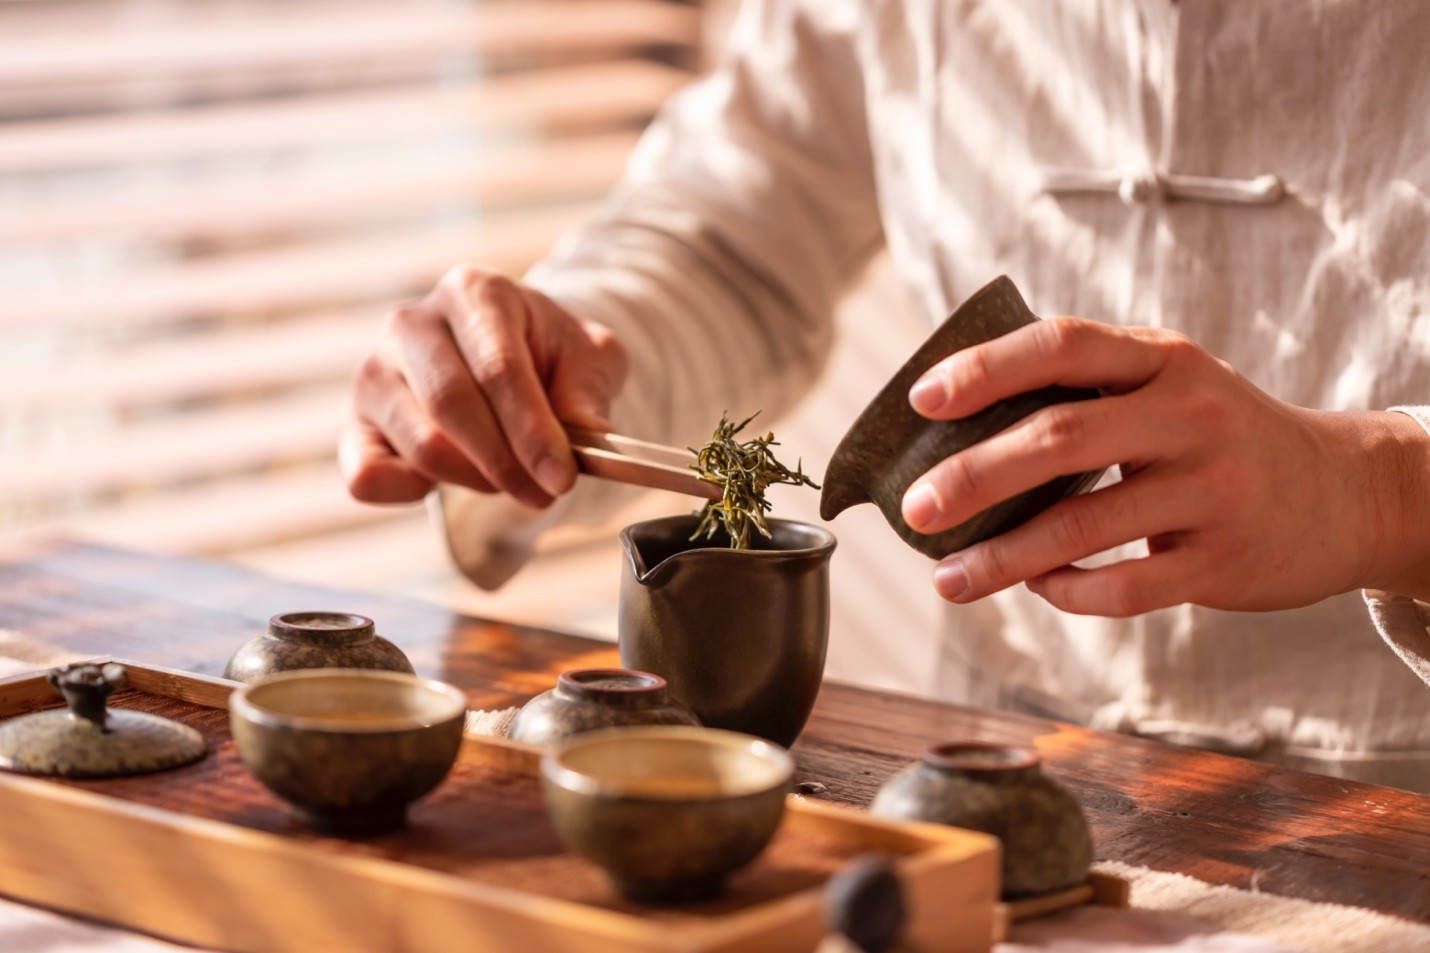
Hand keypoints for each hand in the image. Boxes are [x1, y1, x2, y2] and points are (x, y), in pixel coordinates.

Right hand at [340, 265, 627, 506]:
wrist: (511, 357)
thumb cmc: (547, 355)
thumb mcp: (589, 358)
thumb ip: (588, 389)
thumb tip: (586, 433)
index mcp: (474, 293)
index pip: (497, 368)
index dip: (531, 430)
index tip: (561, 477)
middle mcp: (412, 323)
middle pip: (453, 405)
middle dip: (505, 462)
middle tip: (544, 492)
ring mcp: (374, 372)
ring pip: (420, 444)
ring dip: (475, 479)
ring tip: (512, 480)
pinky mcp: (355, 422)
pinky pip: (366, 474)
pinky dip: (409, 492)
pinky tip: (449, 483)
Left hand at [899, 317, 1429, 613]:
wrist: (1344, 492)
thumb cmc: (1217, 437)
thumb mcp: (1167, 388)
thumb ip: (1083, 394)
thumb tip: (952, 435)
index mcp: (1162, 360)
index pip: (1062, 344)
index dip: (986, 368)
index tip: (922, 400)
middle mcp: (1190, 415)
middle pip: (1061, 437)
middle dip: (975, 476)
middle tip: (915, 510)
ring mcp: (1212, 489)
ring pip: (1084, 526)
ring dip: (1003, 557)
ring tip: (947, 580)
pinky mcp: (1223, 560)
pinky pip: (1126, 586)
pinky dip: (1069, 591)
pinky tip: (1038, 588)